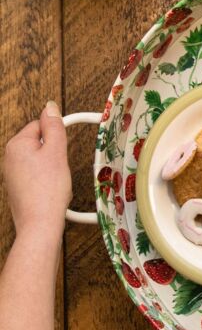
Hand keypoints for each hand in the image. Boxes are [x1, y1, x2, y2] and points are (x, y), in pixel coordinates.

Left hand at [3, 101, 71, 245]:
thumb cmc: (48, 190)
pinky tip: (53, 189)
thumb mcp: (56, 152)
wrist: (40, 223)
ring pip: (40, 160)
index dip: (57, 134)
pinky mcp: (18, 187)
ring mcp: (12, 174)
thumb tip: (50, 107)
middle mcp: (9, 157)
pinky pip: (37, 174)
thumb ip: (55, 127)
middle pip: (40, 142)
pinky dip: (48, 179)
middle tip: (61, 165)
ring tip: (57, 180)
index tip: (65, 146)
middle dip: (55, 152)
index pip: (40, 125)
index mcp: (16, 144)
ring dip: (53, 166)